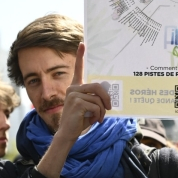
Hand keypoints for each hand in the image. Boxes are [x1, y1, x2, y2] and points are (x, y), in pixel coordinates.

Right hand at [37, 43, 110, 177]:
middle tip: (110, 107)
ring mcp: (74, 94)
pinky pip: (96, 106)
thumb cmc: (80, 120)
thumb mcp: (89, 107)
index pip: (78, 69)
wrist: (67, 134)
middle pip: (98, 86)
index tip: (83, 43)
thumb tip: (108, 95)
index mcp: (75, 87)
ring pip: (98, 98)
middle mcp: (73, 88)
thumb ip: (95, 98)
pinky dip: (99, 115)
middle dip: (107, 97)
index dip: (80, 55)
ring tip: (98, 118)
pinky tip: (93, 121)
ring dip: (102, 110)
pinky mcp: (77, 102)